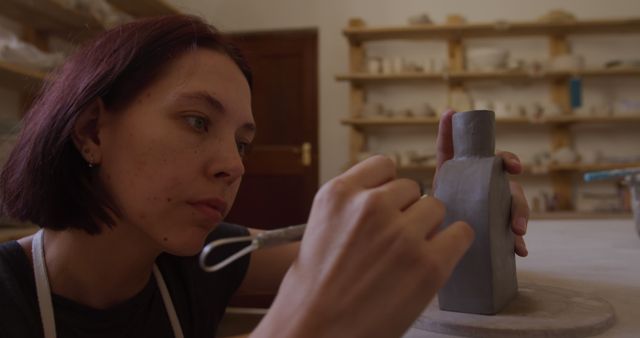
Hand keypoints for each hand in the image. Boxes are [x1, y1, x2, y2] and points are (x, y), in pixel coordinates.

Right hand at [253, 155, 473, 337]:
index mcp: (339, 194)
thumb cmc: (312, 290)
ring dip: (427, 228)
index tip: (388, 204)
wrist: (314, 332)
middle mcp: (371, 206)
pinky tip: (436, 259)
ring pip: (436, 208)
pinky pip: (461, 233)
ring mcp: (401, 234)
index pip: (383, 165)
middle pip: (412, 188)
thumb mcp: (320, 228)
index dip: (388, 187)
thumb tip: (389, 199)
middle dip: (406, 210)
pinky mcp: (428, 264)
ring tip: (409, 254)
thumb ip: (352, 206)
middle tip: (394, 240)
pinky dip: (453, 244)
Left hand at [435, 109, 529, 256]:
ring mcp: (496, 210)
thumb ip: (447, 141)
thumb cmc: (444, 191)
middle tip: (515, 216)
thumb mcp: (444, 168)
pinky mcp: (496, 230)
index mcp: (482, 174)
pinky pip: (511, 237)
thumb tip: (450, 110)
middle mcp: (492, 190)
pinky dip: (517, 243)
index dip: (510, 161)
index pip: (500, 163)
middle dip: (518, 203)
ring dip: (520, 222)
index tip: (514, 167)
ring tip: (517, 236)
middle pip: (512, 191)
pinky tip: (520, 251)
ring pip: (515, 213)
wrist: (432, 229)